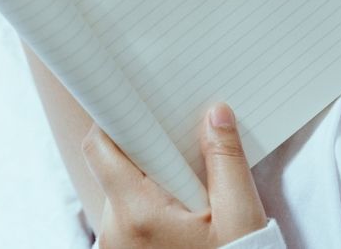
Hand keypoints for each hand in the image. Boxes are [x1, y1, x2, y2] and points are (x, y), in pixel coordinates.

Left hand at [81, 104, 265, 247]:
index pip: (99, 148)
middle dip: (147, 153)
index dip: (114, 120)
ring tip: (191, 188)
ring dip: (150, 182)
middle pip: (114, 167)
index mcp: (136, 213)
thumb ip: (226, 160)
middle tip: (184, 150)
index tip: (137, 105)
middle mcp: (113, 230)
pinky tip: (183, 209)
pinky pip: (127, 215)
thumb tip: (215, 113)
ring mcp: (113, 246)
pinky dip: (150, 205)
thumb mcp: (241, 216)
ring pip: (122, 192)